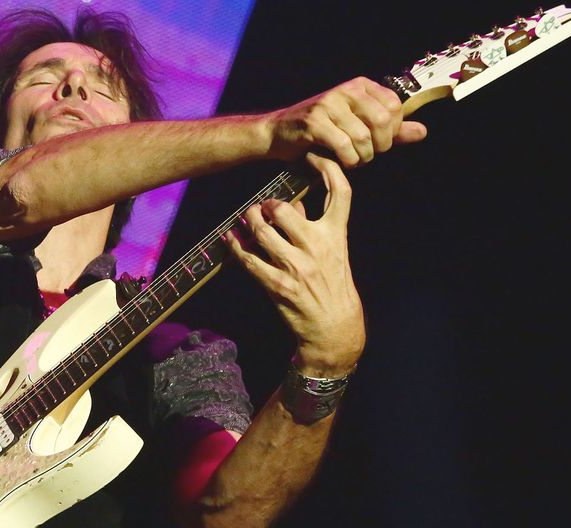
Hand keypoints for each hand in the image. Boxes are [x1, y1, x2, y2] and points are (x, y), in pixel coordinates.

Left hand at [225, 154, 364, 376]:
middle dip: (268, 205)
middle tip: (263, 208)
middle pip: (283, 209)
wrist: (334, 328)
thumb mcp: (334, 252)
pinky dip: (235, 245)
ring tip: (246, 219)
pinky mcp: (277, 284)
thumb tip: (292, 204)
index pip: (340, 192)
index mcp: (336, 235)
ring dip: (249, 222)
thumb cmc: (332, 286)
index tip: (314, 156)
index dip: (328, 168)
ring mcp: (296, 266)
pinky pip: (248, 259)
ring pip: (261, 231)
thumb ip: (315, 226)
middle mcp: (317, 246)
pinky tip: (230, 238)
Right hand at [265, 77, 426, 167]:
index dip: (393, 131)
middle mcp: (345, 90)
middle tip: (368, 154)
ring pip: (364, 137)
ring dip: (362, 157)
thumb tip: (422, 132)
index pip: (395, 106)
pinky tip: (340, 161)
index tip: (379, 142)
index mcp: (360, 86)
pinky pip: (344, 146)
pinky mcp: (314, 122)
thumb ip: (391, 131)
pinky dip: (347, 160)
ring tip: (352, 159)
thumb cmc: (321, 132)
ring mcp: (328, 104)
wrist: (278, 133)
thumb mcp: (359, 127)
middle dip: (380, 146)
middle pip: (383, 120)